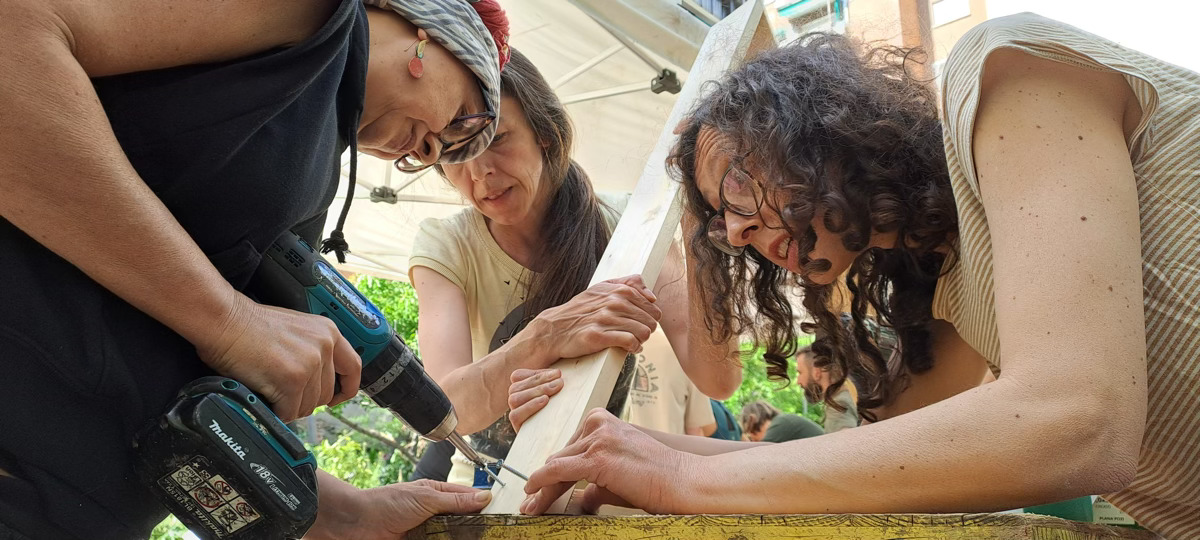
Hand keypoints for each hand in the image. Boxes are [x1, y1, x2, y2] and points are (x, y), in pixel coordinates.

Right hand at [195, 292, 360, 421]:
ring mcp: (310, 363)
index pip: (354, 368)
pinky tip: (263, 395)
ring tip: (269, 389)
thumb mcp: (296, 330)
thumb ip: (313, 350)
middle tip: (282, 392)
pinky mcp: (292, 380)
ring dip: (288, 406)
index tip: (335, 399)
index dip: (346, 388)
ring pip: (308, 406)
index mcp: (328, 332)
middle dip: (304, 400)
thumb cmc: (250, 326)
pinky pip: (289, 412)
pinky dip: (275, 411)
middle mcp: (325, 346)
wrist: (224, 320)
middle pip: (326, 394)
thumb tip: (318, 381)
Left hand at [306, 476, 489, 538]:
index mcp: (437, 495)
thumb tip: (484, 496)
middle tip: (490, 534)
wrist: (355, 524)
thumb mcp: (425, 497)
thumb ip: (455, 500)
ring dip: (461, 538)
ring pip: (451, 537)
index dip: (483, 507)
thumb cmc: (385, 503)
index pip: (468, 500)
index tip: (499, 516)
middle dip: (474, 529)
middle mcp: (433, 515)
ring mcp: (426, 533)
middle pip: (462, 524)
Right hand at [508, 368, 562, 431]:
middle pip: (517, 386)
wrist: (562, 439)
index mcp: (520, 390)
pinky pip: (515, 414)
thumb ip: (553, 381)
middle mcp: (514, 401)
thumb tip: (559, 372)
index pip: (518, 375)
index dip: (537, 373)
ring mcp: (514, 414)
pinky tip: (545, 401)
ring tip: (554, 389)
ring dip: (536, 391)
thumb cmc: (562, 413)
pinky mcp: (517, 427)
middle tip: (560, 381)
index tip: (558, 373)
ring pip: (514, 398)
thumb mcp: (556, 394)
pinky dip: (530, 406)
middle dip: (540, 381)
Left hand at [520, 409, 691, 514]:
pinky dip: (542, 481)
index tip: (538, 490)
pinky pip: (558, 470)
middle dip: (546, 482)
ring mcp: (597, 439)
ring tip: (531, 506)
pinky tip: (532, 490)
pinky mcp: (597, 458)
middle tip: (530, 502)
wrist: (682, 481)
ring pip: (557, 465)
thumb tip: (582, 499)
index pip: (571, 451)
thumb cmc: (656, 480)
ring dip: (542, 488)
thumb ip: (597, 486)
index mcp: (603, 423)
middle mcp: (597, 424)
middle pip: (561, 457)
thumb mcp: (619, 478)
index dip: (553, 473)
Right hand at [523, 275, 660, 363]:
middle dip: (646, 331)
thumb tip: (652, 296)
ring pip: (643, 332)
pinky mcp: (598, 336)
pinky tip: (629, 349)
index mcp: (618, 290)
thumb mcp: (602, 289)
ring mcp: (605, 319)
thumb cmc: (581, 310)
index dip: (650, 319)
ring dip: (641, 341)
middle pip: (651, 321)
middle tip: (636, 335)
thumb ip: (629, 284)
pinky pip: (630, 342)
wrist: (554, 329)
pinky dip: (633, 348)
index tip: (640, 324)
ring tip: (632, 342)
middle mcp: (613, 302)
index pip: (652, 307)